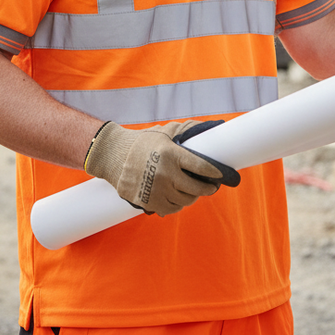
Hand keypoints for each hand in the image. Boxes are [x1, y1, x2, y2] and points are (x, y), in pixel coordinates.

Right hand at [84, 119, 239, 216]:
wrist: (114, 155)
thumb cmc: (143, 142)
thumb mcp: (165, 132)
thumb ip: (187, 130)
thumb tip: (211, 125)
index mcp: (171, 154)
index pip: (200, 166)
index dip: (214, 172)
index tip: (221, 174)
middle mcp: (165, 173)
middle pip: (196, 188)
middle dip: (207, 188)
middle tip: (211, 186)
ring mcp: (157, 190)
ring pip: (185, 201)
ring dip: (192, 197)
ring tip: (194, 191)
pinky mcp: (148, 202)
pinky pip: (171, 209)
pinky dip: (178, 205)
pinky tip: (179, 197)